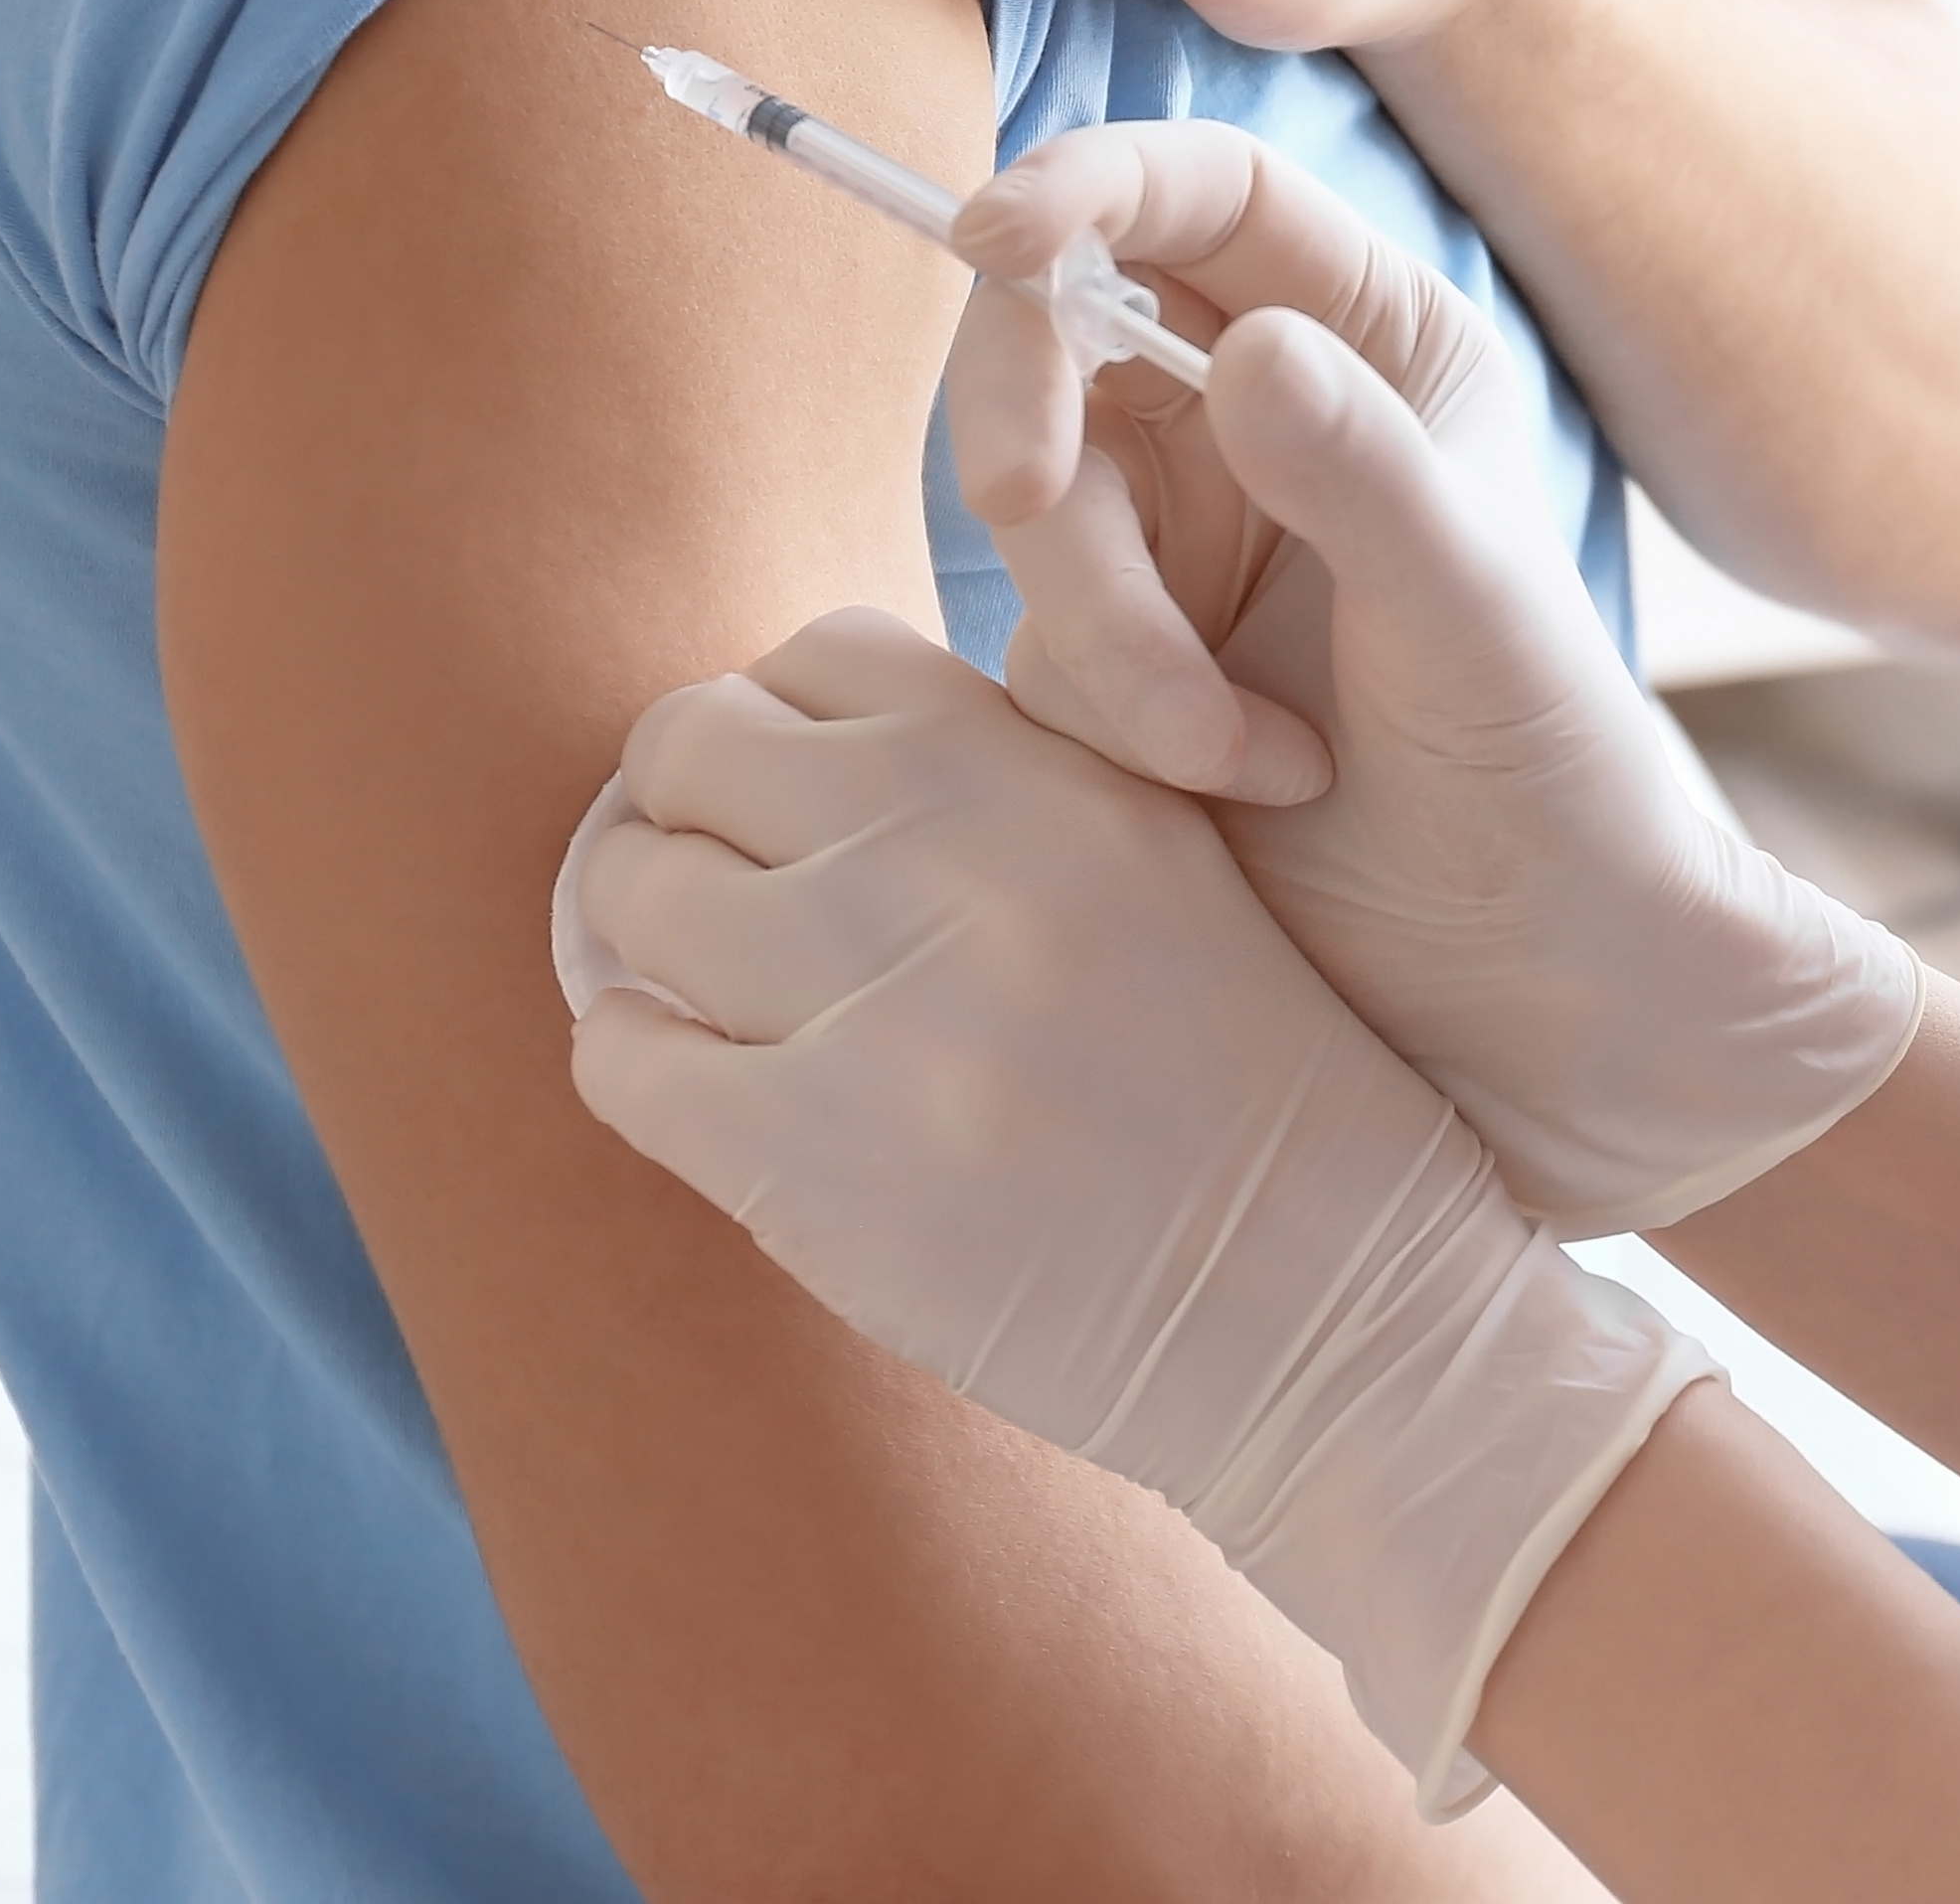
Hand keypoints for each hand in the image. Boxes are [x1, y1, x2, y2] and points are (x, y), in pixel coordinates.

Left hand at [564, 610, 1713, 1804]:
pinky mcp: (808, 1162)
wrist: (1339, 1305)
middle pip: (687, 746)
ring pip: (632, 892)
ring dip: (648, 941)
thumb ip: (1004, 779)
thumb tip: (785, 734)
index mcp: (1047, 766)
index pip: (818, 654)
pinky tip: (717, 1093)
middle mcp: (952, 855)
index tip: (798, 809)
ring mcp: (874, 1006)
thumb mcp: (1163, 863)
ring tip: (715, 999)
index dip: (786, 728)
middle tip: (721, 894)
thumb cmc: (1246, 1087)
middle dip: (683, 813)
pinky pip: (620, 1057)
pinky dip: (642, 1063)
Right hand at [944, 123, 1926, 1235]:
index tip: (995, 240)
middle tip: (1025, 500)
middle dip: (1028, 423)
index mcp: (1377, 343)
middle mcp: (1265, 416)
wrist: (1528, 989)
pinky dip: (1113, 715)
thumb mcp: (1472, 615)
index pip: (1198, 195)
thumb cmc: (1552, 779)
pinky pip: (1031, 636)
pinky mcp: (1115, 656)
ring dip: (1108, 633)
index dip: (1080, 186)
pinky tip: (1243, 786)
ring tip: (1243, 756)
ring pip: (1029, 500)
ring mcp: (1178, 536)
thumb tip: (1243, 347)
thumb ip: (1361, 475)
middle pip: (1055, 328)